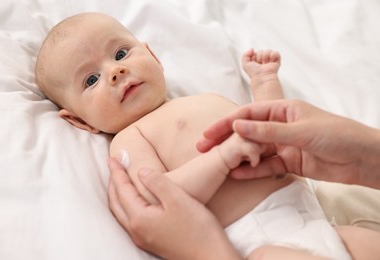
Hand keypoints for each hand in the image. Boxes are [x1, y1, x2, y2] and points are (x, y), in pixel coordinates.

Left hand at [107, 158, 241, 259]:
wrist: (211, 257)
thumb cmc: (197, 228)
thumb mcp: (178, 199)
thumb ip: (157, 183)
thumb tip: (141, 173)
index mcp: (139, 218)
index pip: (122, 189)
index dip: (117, 171)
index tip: (113, 157)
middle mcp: (136, 230)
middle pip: (116, 202)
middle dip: (113, 182)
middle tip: (114, 164)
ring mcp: (143, 238)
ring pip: (121, 212)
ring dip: (118, 194)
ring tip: (120, 180)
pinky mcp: (152, 242)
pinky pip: (130, 220)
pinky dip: (126, 205)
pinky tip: (135, 200)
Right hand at [197, 99, 379, 187]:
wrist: (364, 158)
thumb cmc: (337, 135)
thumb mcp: (300, 130)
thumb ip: (268, 131)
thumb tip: (238, 126)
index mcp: (283, 110)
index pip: (248, 114)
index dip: (227, 123)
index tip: (209, 132)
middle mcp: (281, 126)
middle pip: (247, 132)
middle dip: (225, 139)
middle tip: (204, 147)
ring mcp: (284, 144)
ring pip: (255, 150)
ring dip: (237, 155)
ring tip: (217, 162)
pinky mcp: (290, 162)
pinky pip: (267, 166)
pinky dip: (253, 170)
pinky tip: (238, 174)